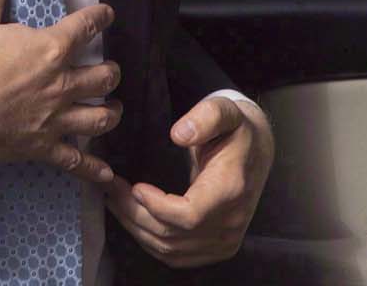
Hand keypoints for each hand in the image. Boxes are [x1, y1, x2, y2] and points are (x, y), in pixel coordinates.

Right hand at [0, 0, 122, 183]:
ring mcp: (55, 118)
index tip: (107, 15)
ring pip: (99, 118)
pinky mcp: (43, 146)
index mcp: (49, 50)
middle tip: (109, 71)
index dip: (100, 18)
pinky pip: (75, 160)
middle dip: (111, 72)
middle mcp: (61, 84)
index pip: (85, 27)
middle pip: (103, 78)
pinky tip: (104, 174)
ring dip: (109, 112)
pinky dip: (92, 168)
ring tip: (111, 109)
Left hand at [107, 95, 273, 267]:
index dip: (156, 206)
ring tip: (115, 200)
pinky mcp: (217, 247)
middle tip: (111, 188)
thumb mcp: (225, 110)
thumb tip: (179, 134)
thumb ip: (205, 116)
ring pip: (170, 249)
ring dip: (136, 227)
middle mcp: (230, 221)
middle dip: (134, 213)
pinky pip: (177, 256)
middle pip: (173, 234)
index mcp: (231, 190)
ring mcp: (226, 240)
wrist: (255, 150)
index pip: (189, 215)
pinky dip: (150, 241)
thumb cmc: (235, 129)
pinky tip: (133, 219)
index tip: (134, 185)